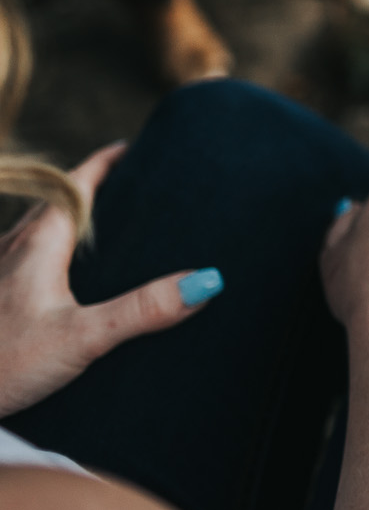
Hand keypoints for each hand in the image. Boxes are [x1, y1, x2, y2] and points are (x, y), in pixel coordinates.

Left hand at [0, 143, 221, 416]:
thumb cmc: (0, 364)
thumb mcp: (81, 337)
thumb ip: (143, 309)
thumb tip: (207, 280)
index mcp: (40, 241)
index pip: (79, 182)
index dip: (109, 161)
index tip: (137, 146)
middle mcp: (15, 248)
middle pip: (63, 206)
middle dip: (100, 194)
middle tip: (141, 191)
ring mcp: (0, 275)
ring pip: (42, 235)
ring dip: (76, 228)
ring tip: (114, 238)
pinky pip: (29, 264)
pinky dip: (58, 260)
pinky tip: (71, 291)